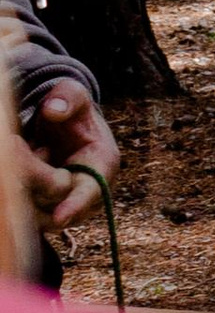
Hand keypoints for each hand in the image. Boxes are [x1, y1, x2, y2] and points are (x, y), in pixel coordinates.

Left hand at [20, 80, 117, 225]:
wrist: (65, 128)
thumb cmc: (73, 112)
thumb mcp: (74, 94)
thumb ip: (68, 97)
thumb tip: (53, 111)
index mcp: (102, 165)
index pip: (90, 192)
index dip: (75, 205)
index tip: (60, 218)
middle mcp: (87, 191)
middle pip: (55, 200)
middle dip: (32, 173)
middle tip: (14, 142)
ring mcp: (66, 204)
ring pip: (37, 208)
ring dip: (22, 181)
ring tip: (29, 147)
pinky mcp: (47, 209)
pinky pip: (25, 208)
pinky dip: (16, 188)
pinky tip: (23, 158)